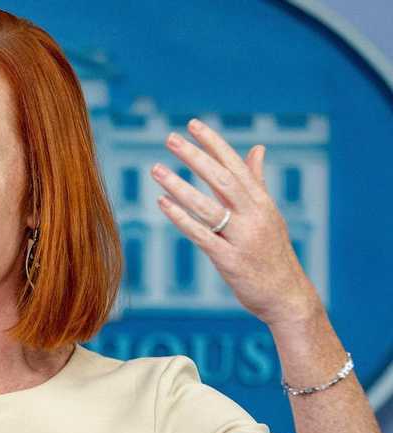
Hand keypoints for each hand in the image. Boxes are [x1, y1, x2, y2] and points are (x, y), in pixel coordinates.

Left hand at [150, 118, 322, 326]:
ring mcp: (242, 238)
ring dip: (180, 186)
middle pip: (222, 180)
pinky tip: (163, 203)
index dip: (214, 144)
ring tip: (156, 169)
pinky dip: (181, 219)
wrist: (287, 296)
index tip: (193, 124)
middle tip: (170, 139)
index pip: (237, 165)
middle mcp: (255, 216)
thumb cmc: (272, 253)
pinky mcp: (230, 260)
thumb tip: (257, 148)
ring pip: (207, 207)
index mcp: (263, 202)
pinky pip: (202, 235)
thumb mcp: (269, 214)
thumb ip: (257, 181)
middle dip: (195, 157)